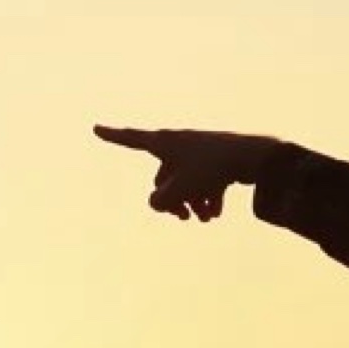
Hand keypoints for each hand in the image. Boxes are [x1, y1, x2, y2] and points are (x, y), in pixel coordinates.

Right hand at [92, 125, 281, 222]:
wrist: (253, 157)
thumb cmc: (211, 169)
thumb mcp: (178, 190)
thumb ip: (159, 201)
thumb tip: (160, 203)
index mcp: (164, 143)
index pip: (130, 140)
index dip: (111, 136)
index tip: (95, 128)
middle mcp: (178, 144)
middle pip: (163, 178)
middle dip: (172, 200)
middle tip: (184, 217)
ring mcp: (197, 152)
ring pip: (185, 184)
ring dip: (192, 203)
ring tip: (205, 219)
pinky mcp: (215, 160)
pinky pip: (203, 182)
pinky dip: (207, 198)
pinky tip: (216, 212)